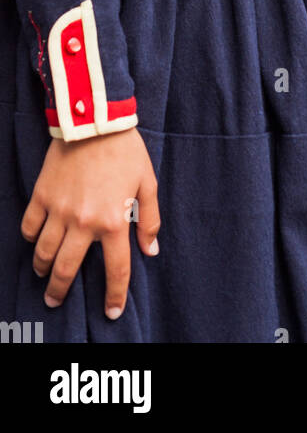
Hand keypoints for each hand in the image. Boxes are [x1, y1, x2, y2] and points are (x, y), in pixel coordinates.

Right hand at [21, 128, 159, 317]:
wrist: (96, 121)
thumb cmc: (126, 151)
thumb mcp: (147, 183)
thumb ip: (149, 220)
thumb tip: (150, 251)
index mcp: (114, 221)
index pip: (116, 269)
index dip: (114, 295)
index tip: (111, 312)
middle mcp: (85, 222)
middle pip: (67, 269)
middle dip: (59, 291)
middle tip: (54, 302)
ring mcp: (59, 210)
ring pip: (44, 252)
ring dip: (43, 268)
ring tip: (44, 274)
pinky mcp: (42, 196)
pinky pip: (30, 226)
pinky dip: (30, 238)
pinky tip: (36, 241)